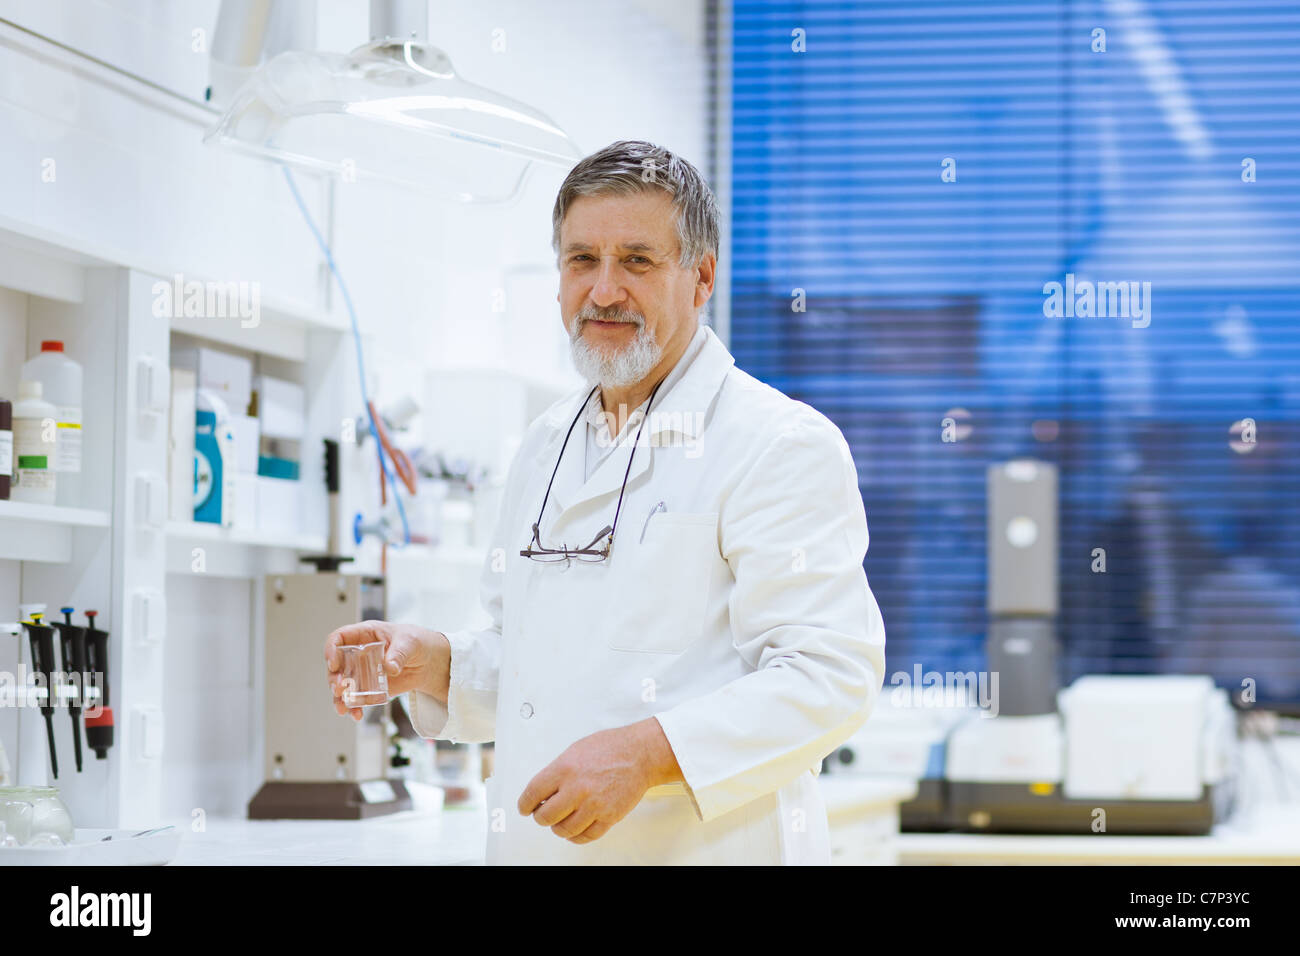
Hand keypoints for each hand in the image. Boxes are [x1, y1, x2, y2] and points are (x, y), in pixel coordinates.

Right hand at [324, 621, 449, 721]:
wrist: (427, 661)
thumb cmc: (416, 642)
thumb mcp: (410, 642)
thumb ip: (399, 653)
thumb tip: (390, 667)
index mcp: (364, 635)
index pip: (339, 638)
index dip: (331, 649)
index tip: (334, 664)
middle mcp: (358, 654)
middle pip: (336, 665)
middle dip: (334, 678)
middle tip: (339, 688)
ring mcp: (362, 671)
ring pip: (342, 685)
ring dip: (339, 698)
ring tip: (343, 708)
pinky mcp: (369, 687)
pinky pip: (356, 698)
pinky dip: (354, 707)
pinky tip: (357, 714)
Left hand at [517, 719, 680, 843]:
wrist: (640, 754)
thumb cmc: (611, 748)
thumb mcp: (575, 750)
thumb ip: (557, 771)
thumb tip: (543, 791)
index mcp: (565, 769)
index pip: (533, 794)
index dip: (525, 805)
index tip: (525, 808)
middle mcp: (577, 788)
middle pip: (545, 816)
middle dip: (541, 817)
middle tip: (543, 814)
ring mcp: (593, 805)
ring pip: (564, 829)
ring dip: (558, 828)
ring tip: (561, 821)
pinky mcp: (608, 816)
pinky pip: (586, 836)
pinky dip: (576, 836)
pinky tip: (575, 830)